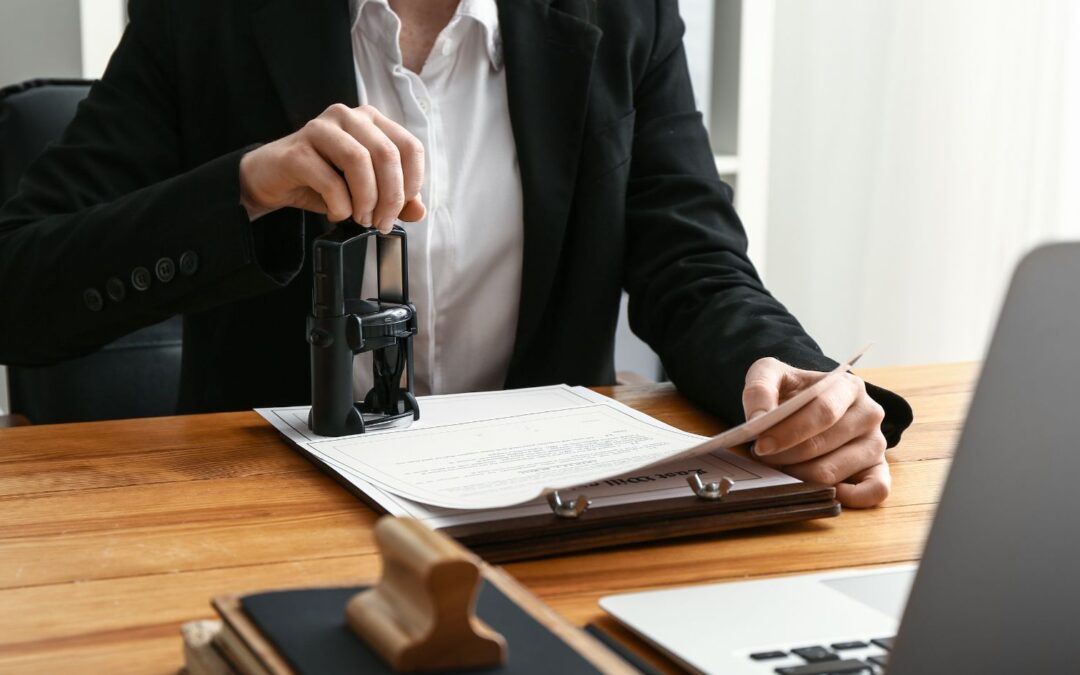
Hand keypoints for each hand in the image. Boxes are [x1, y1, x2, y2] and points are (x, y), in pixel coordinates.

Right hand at [239, 104, 425, 231]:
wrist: (273, 179)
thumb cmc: (322, 180)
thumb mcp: (366, 190)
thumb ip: (396, 198)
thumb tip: (419, 210)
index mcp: (372, 121)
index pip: (410, 147)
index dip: (412, 183)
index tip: (402, 208)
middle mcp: (348, 116)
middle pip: (387, 154)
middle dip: (390, 197)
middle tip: (381, 222)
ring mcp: (321, 128)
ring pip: (360, 161)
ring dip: (367, 200)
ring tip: (361, 219)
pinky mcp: (298, 150)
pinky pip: (330, 181)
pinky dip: (340, 206)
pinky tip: (336, 213)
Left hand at [742, 357, 889, 507]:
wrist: (806, 404)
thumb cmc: (792, 392)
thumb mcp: (770, 374)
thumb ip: (760, 388)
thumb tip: (758, 418)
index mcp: (848, 386)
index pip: (823, 412)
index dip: (790, 432)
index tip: (762, 444)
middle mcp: (869, 414)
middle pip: (824, 445)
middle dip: (785, 455)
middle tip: (763, 456)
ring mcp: (876, 444)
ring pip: (833, 472)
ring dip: (798, 475)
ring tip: (779, 465)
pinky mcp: (878, 470)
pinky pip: (875, 491)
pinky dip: (847, 497)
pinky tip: (815, 490)